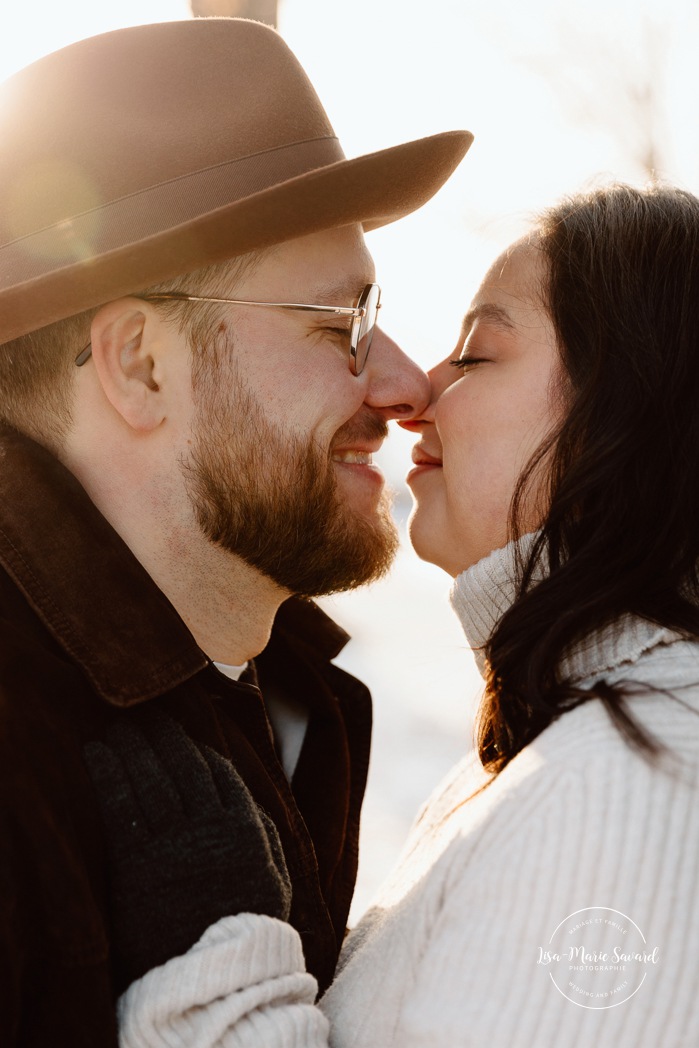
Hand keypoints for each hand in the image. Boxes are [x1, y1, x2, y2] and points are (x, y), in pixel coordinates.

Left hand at [83, 707, 290, 986]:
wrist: (218, 979)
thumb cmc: (247, 929)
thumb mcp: (276, 879)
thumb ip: (266, 833)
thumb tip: (251, 799)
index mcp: (245, 828)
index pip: (218, 772)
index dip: (197, 747)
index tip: (182, 732)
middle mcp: (210, 827)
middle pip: (182, 765)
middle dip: (163, 734)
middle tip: (146, 713)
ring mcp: (173, 843)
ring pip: (151, 777)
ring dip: (134, 745)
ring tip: (121, 725)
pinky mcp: (138, 863)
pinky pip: (121, 805)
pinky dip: (108, 772)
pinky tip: (98, 752)